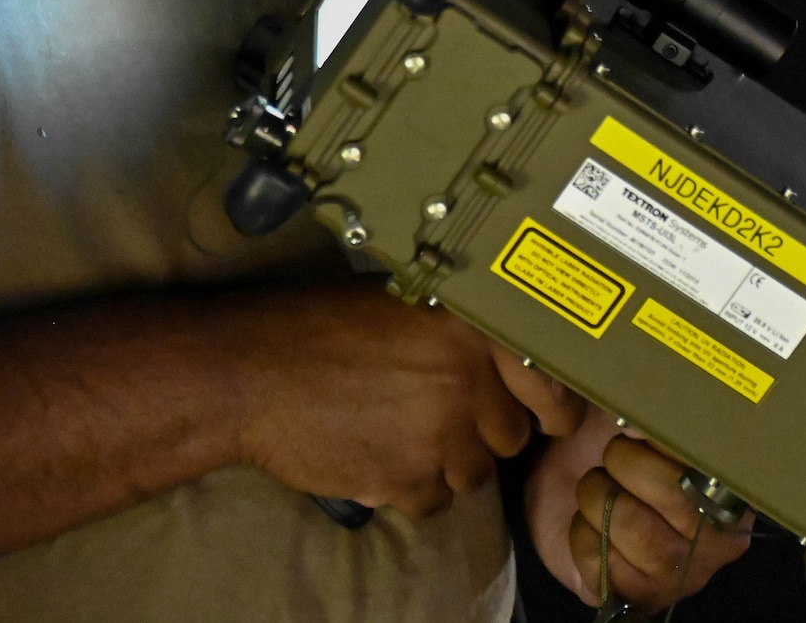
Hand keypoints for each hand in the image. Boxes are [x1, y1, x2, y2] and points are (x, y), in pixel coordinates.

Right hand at [223, 283, 581, 517]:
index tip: (554, 418)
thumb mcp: (401, 303)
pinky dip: (409, 488)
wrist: (251, 371)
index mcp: (471, 328)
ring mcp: (439, 434)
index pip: (548, 381)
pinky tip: (379, 456)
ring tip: (401, 432)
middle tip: (441, 415)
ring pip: (473, 474)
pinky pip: (431, 502)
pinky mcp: (406, 479)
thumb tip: (502, 357)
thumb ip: (458, 331)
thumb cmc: (317, 326)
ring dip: (446, 462)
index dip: (553, 405)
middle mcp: (466, 380)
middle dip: (482, 432)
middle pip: (510, 435)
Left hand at [526, 402, 752, 613]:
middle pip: (677, 498)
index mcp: (727, 481)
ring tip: (595, 490)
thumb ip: (656, 399)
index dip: (664, 442)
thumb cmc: (606, 437)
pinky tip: (586, 525)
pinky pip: (606, 570)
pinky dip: (581, 539)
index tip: (634, 426)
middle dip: (624, 466)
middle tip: (610, 458)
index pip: (711, 461)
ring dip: (598, 502)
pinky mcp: (639, 596)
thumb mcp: (633, 406)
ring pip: (639, 534)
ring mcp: (682, 572)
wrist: (562, 478)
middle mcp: (717, 535)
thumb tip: (662, 385)